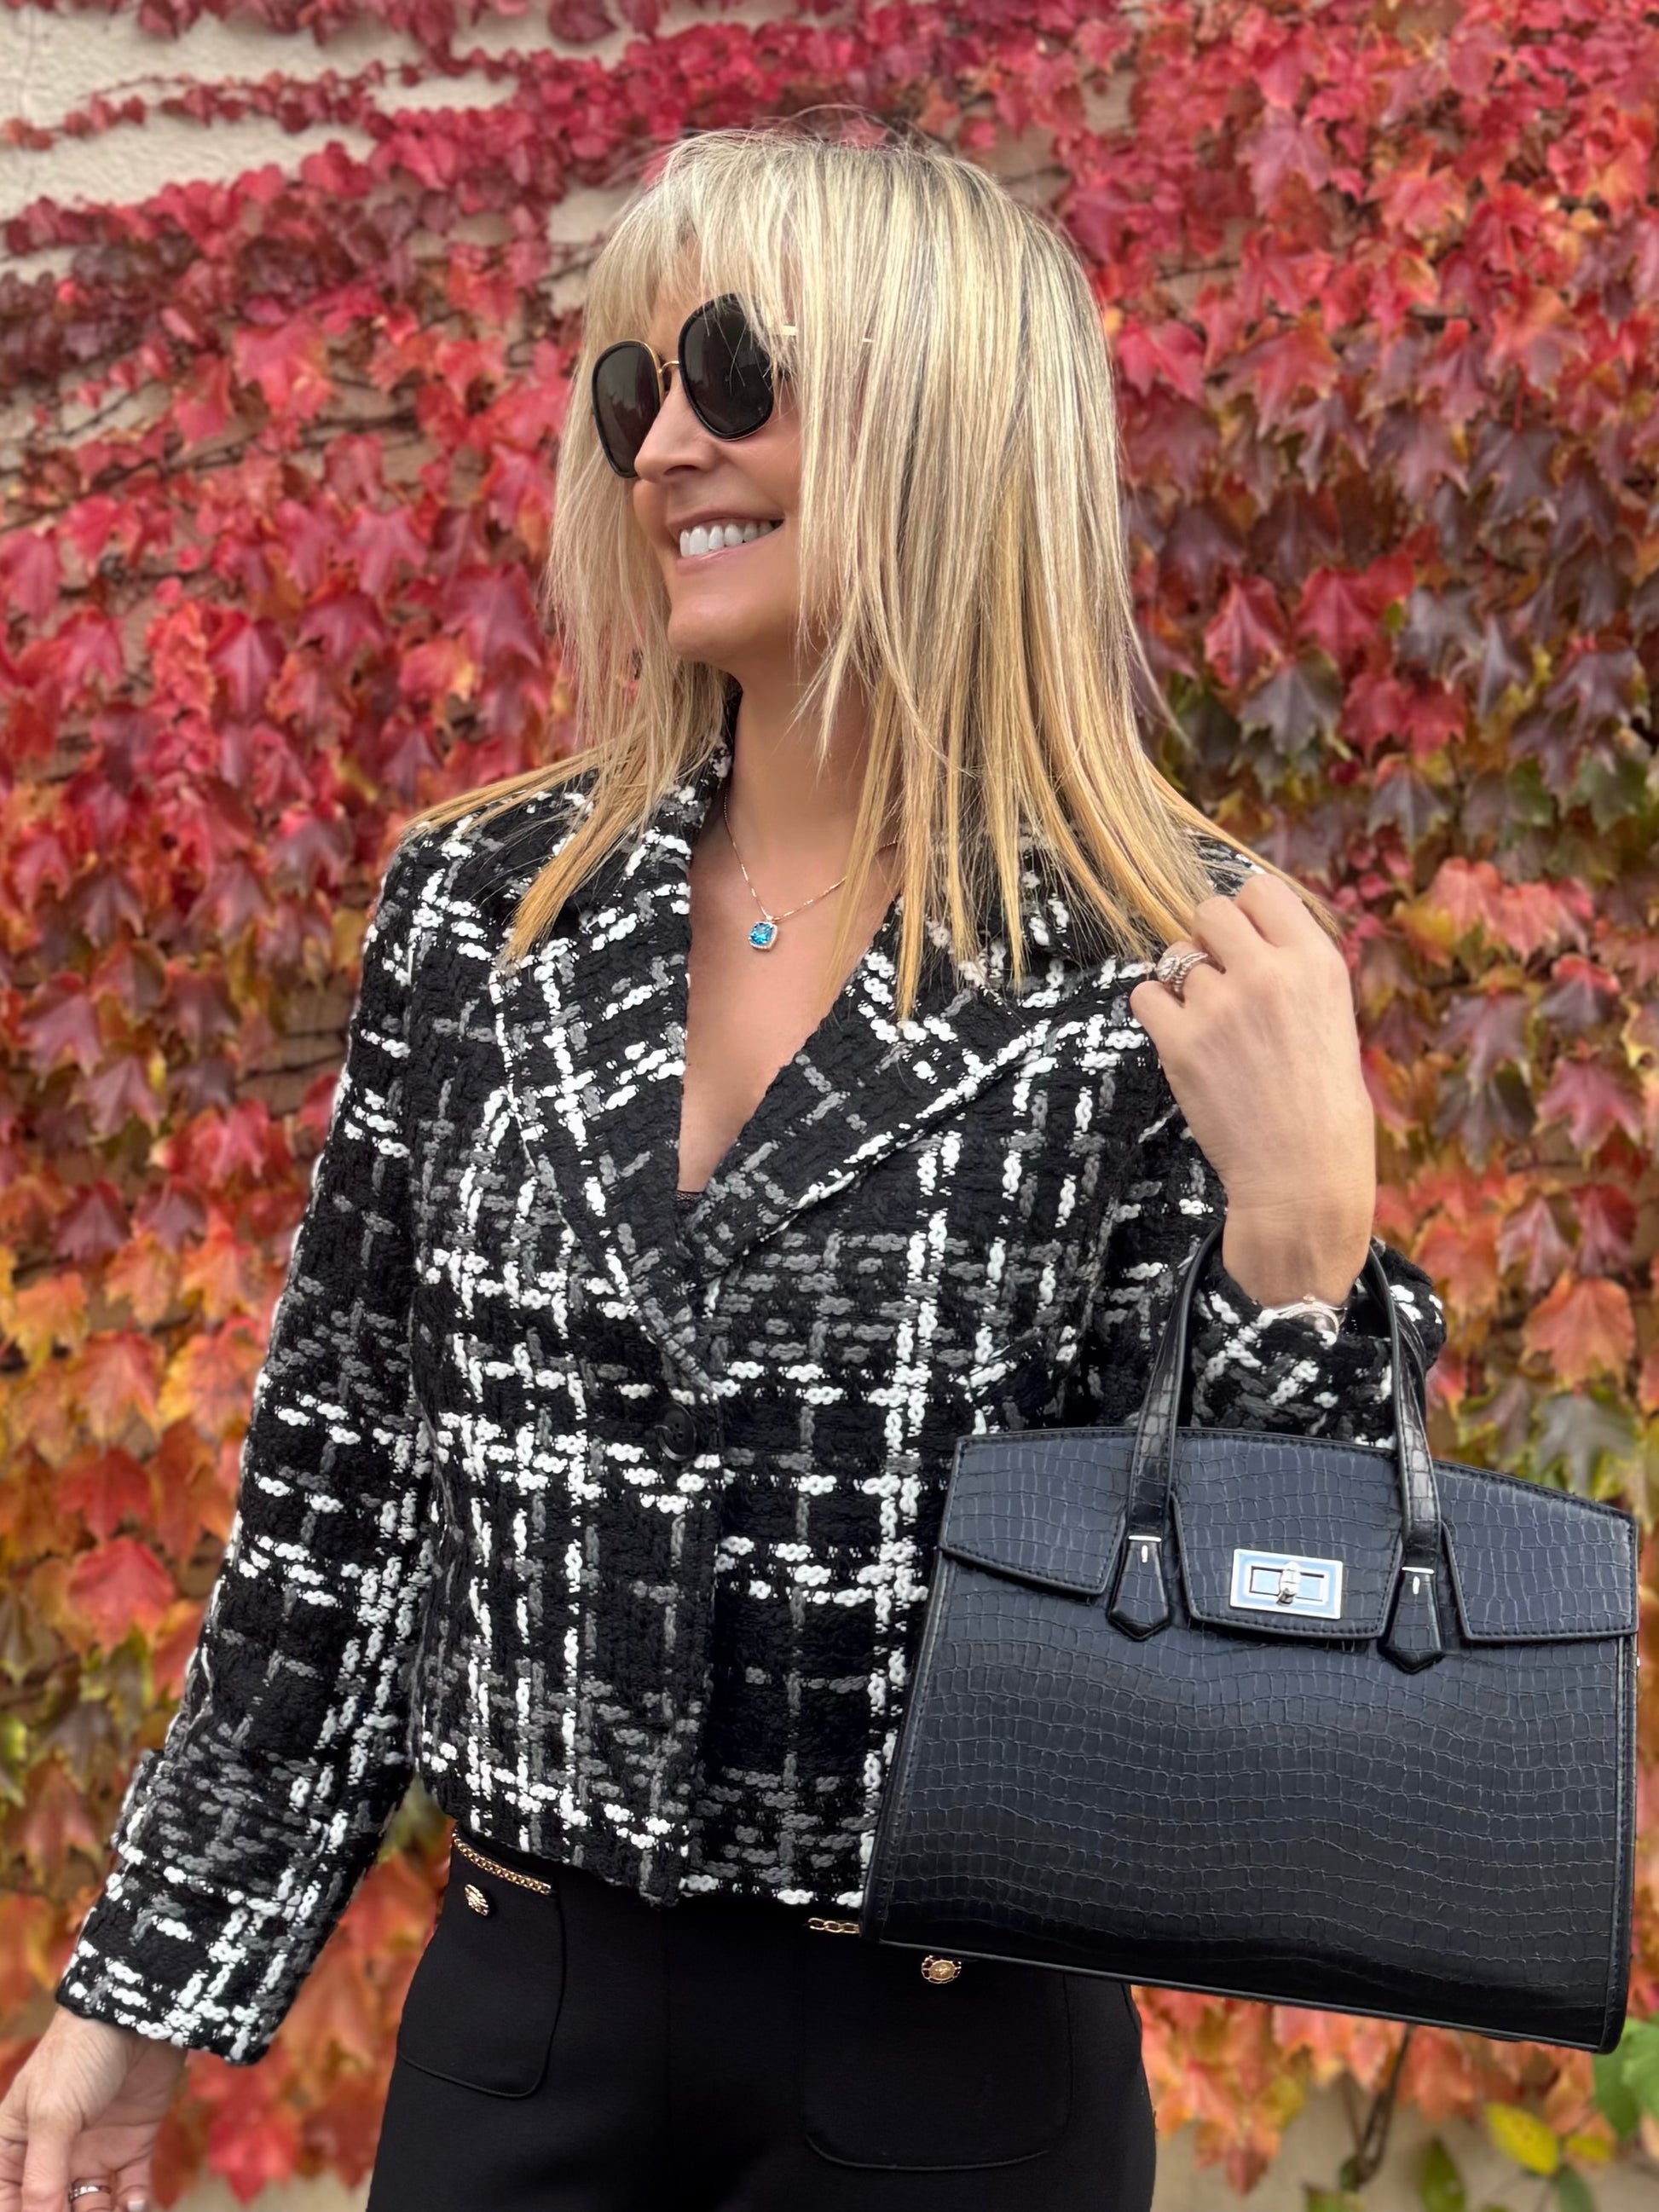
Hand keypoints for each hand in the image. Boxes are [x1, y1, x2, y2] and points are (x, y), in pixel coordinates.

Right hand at [0, 2005, 184, 2211]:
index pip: (10, 2203)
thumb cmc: (80, 2054)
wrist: (140, 2013)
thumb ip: (43, 2178)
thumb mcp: (52, 2116)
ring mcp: (91, 2151)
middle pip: (51, 2209)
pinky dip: (133, 2206)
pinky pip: (129, 2192)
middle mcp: (50, 2156)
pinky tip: (135, 2206)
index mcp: (14, 2147)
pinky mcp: (131, 2144)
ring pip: (91, 2209)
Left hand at [1128, 872, 1375, 1306]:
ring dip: (1183, 982)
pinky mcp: (1179, 1041)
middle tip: (1221, 982)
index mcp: (1317, 962)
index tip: (1247, 945)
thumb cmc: (1323, 1102)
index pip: (1259, 890)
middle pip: (1210, 911)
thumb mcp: (1332, 1015)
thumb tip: (1246, 932)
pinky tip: (1181, 1038)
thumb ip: (1292, 968)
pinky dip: (1156, 1012)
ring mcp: (1219, 1005)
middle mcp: (1268, 973)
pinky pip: (1144, 995)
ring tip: (1209, 1025)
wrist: (1302, 1174)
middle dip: (1209, 941)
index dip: (1246, 914)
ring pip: (1175, 955)